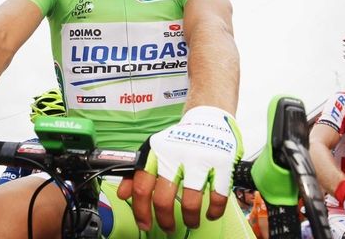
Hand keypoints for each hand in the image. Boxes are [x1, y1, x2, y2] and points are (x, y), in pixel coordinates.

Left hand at [117, 106, 241, 232]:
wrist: (209, 119)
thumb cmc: (179, 140)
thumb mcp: (154, 151)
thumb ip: (136, 172)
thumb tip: (123, 194)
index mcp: (156, 152)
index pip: (141, 186)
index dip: (141, 211)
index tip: (145, 225)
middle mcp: (175, 155)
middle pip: (163, 199)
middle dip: (165, 220)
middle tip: (168, 227)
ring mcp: (199, 159)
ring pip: (190, 202)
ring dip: (190, 219)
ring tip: (191, 222)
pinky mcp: (221, 162)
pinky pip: (217, 196)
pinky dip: (214, 211)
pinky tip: (210, 213)